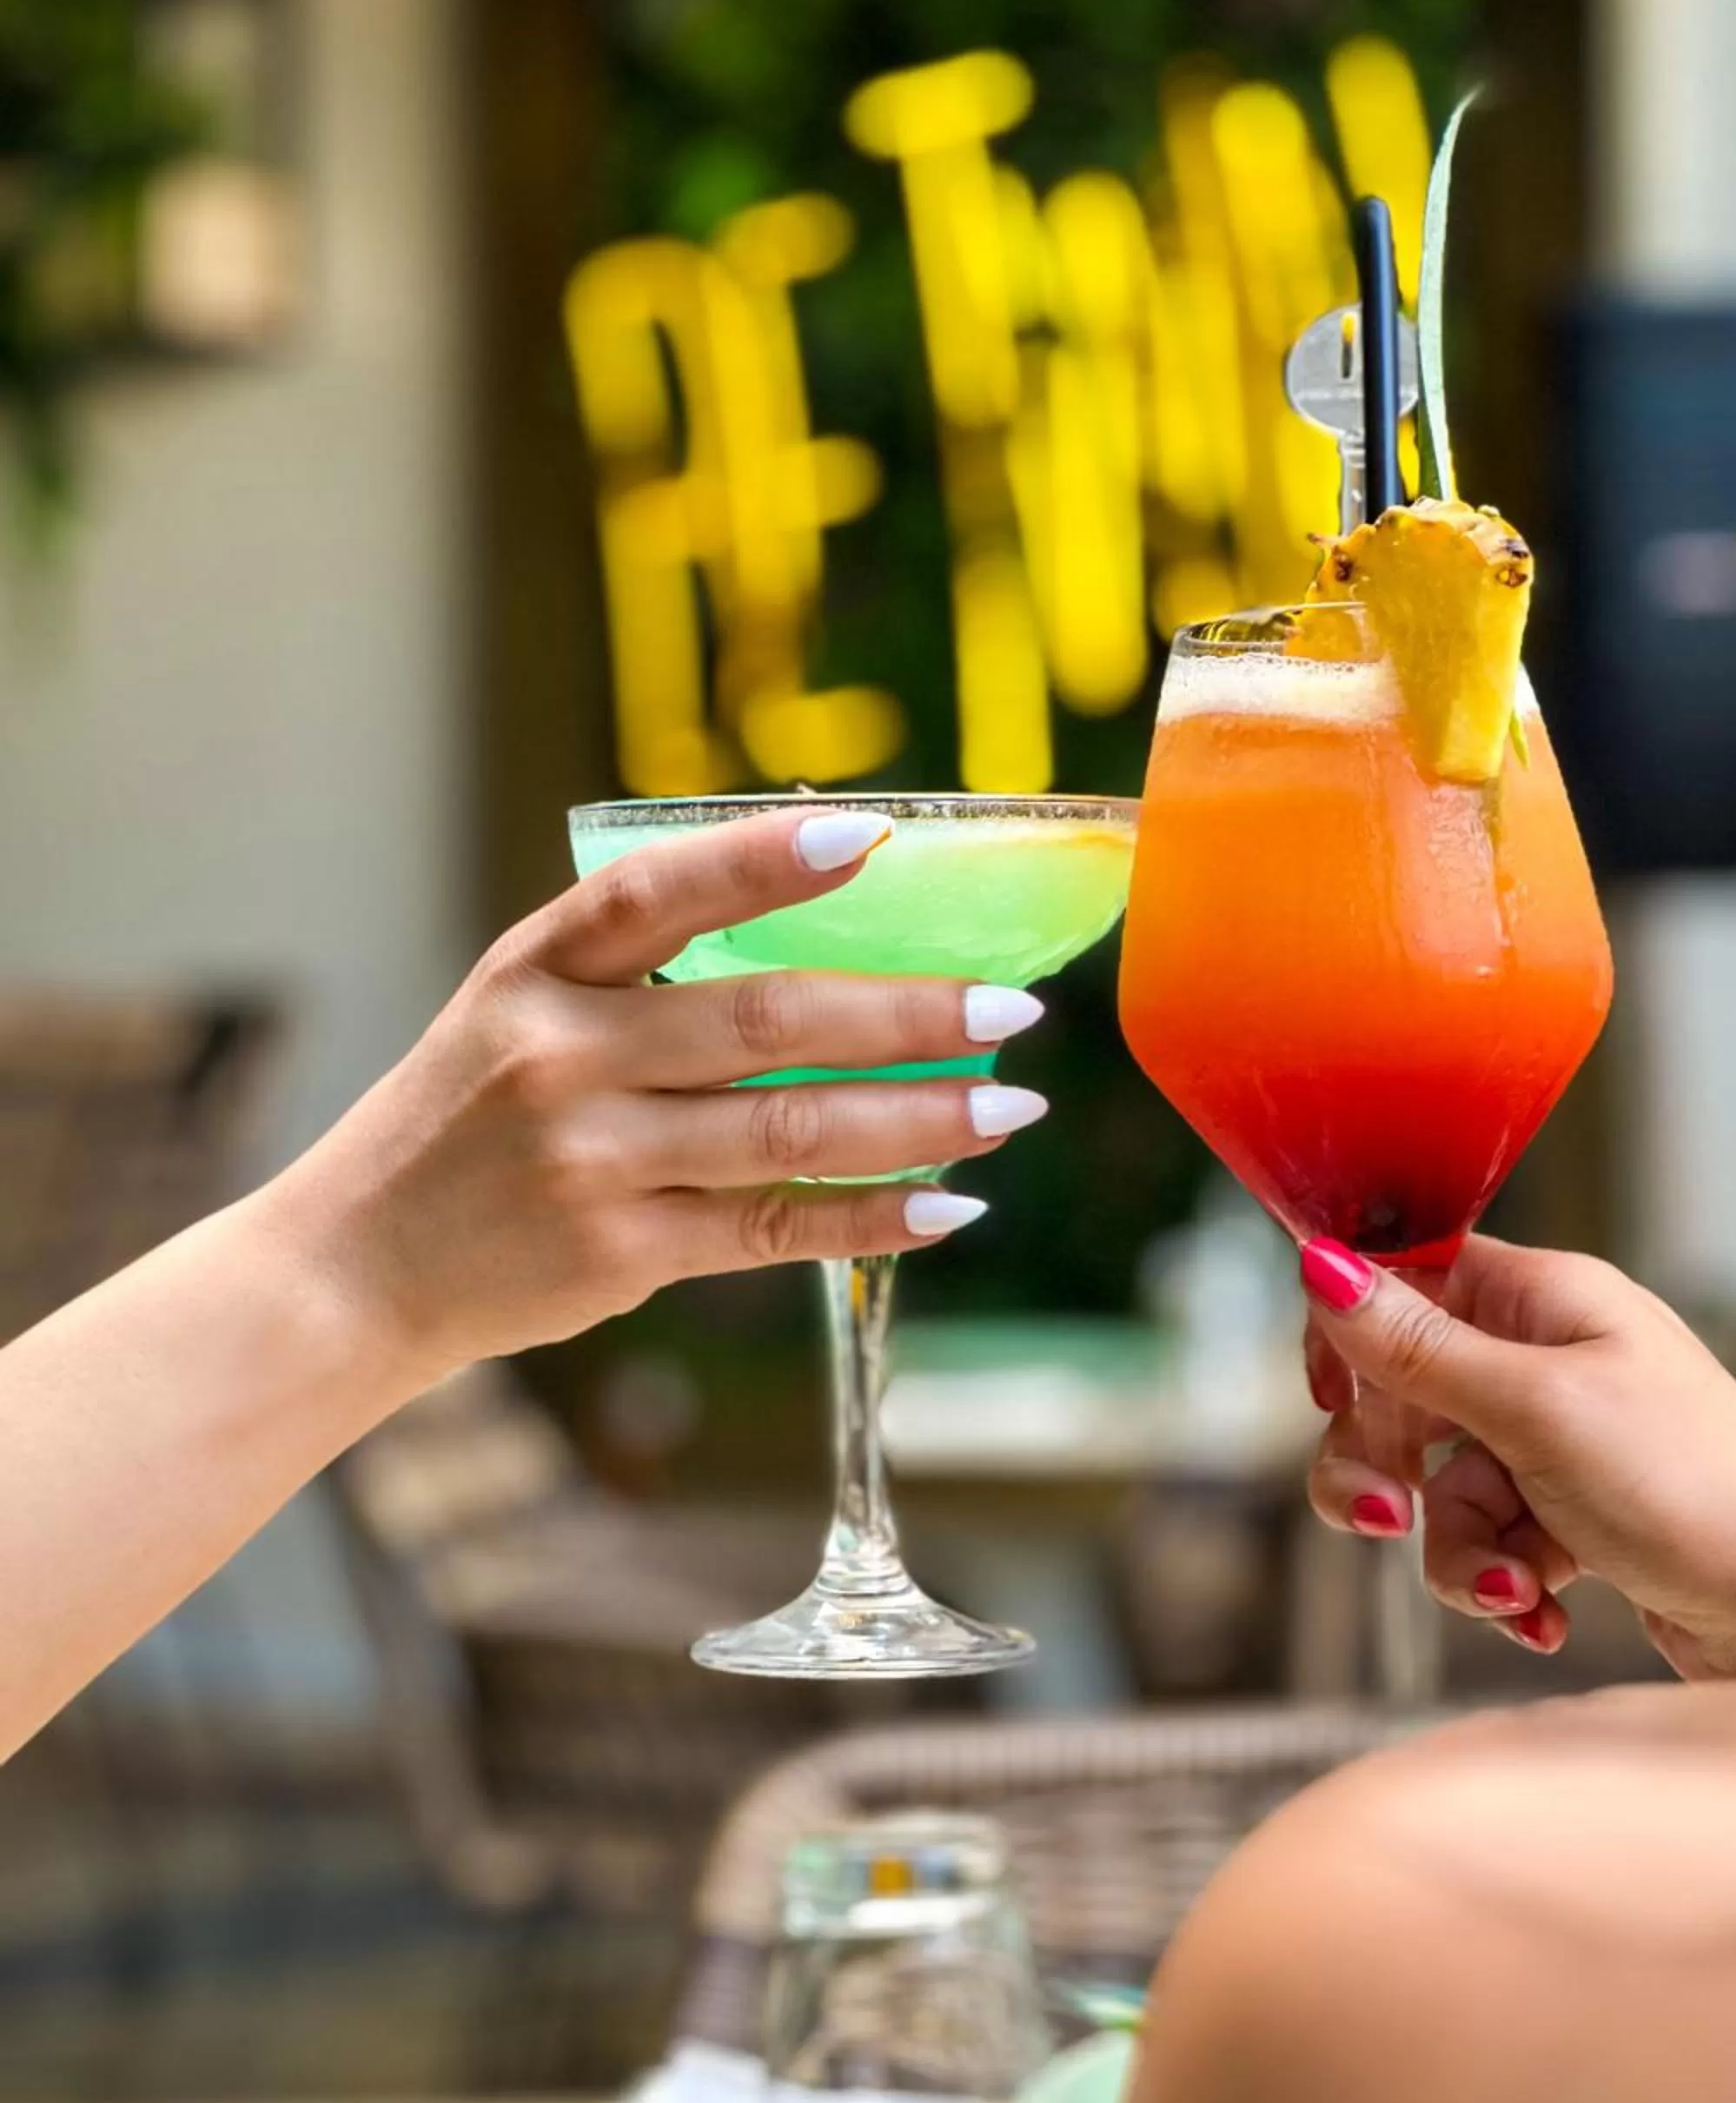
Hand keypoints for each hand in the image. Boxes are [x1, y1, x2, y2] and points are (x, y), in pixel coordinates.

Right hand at [257, 808, 1045, 1376]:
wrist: (357, 1265)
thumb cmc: (466, 1122)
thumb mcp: (517, 1011)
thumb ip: (636, 976)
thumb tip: (832, 947)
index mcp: (536, 969)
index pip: (659, 891)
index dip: (765, 860)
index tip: (871, 837)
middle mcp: (562, 1055)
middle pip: (765, 1020)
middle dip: (907, 1013)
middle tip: (1011, 1008)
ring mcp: (592, 1158)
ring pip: (790, 1129)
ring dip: (918, 1116)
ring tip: (1008, 1103)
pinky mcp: (619, 1251)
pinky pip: (774, 1228)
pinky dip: (871, 1218)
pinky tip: (948, 1204)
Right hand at [1299, 1233, 1735, 1678]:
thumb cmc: (1697, 1488)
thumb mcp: (1534, 1409)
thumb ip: (1417, 1347)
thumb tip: (1322, 1265)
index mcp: (1544, 1299)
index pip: (1408, 1281)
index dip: (1352, 1336)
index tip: (1329, 1398)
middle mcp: (1549, 1360)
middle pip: (1404, 1398)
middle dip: (1385, 1471)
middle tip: (1384, 1516)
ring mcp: (1560, 1442)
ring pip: (1440, 1491)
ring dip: (1458, 1553)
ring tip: (1512, 1590)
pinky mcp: (1573, 1516)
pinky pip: (1490, 1544)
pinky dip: (1502, 1585)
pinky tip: (1542, 1611)